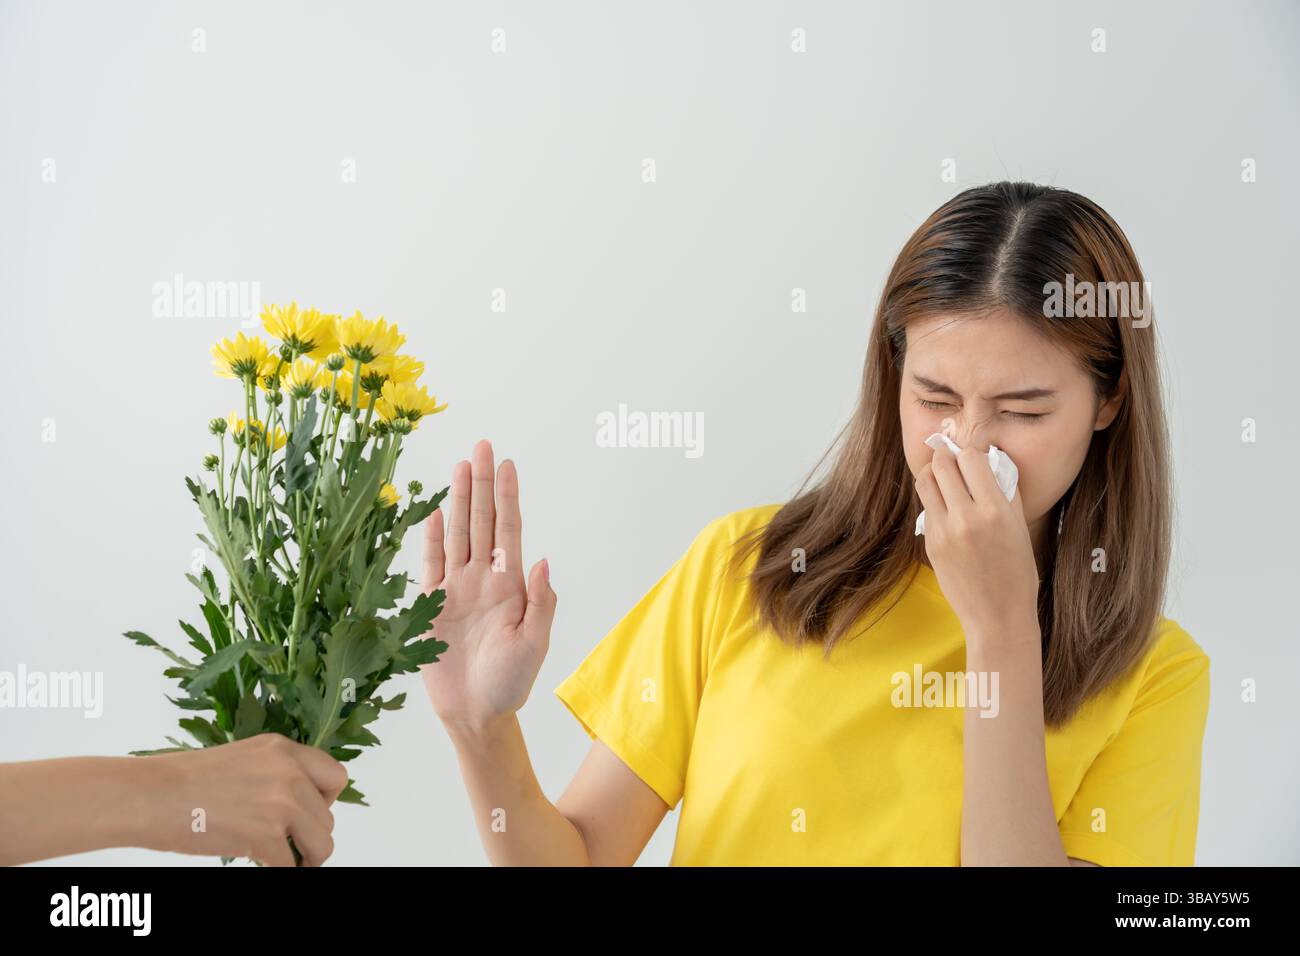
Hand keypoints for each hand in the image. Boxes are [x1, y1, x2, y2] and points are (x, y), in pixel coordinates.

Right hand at [144, 734, 347, 865]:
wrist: (150, 795)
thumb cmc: (184, 781)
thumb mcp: (243, 758)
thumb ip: (275, 773)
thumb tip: (297, 802)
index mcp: (283, 750)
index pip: (335, 776)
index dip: (327, 801)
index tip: (309, 815)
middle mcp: (289, 772)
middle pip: (329, 816)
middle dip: (313, 834)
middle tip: (293, 845)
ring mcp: (280, 803)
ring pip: (322, 843)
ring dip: (308, 858)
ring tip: (291, 863)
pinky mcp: (266, 836)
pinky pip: (293, 866)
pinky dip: (285, 872)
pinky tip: (268, 868)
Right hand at [419, 439, 556, 734]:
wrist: (476, 714)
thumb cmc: (511, 682)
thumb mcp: (535, 643)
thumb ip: (541, 602)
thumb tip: (545, 559)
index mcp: (511, 585)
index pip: (509, 529)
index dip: (507, 496)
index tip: (507, 463)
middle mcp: (483, 579)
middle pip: (481, 520)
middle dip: (482, 484)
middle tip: (482, 445)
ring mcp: (457, 589)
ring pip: (457, 534)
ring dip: (458, 500)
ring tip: (460, 466)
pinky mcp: (432, 606)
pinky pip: (431, 565)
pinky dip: (431, 539)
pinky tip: (433, 512)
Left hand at [914, 441, 1039, 639]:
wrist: (997, 617)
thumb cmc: (1017, 573)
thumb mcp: (1019, 528)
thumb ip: (1006, 492)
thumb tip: (992, 460)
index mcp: (995, 512)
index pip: (971, 458)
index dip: (972, 453)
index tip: (974, 457)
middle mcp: (966, 518)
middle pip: (942, 464)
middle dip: (947, 455)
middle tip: (953, 458)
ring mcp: (944, 532)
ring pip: (925, 482)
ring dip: (934, 473)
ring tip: (945, 478)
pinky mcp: (930, 544)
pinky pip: (926, 508)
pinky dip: (934, 500)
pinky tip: (947, 508)